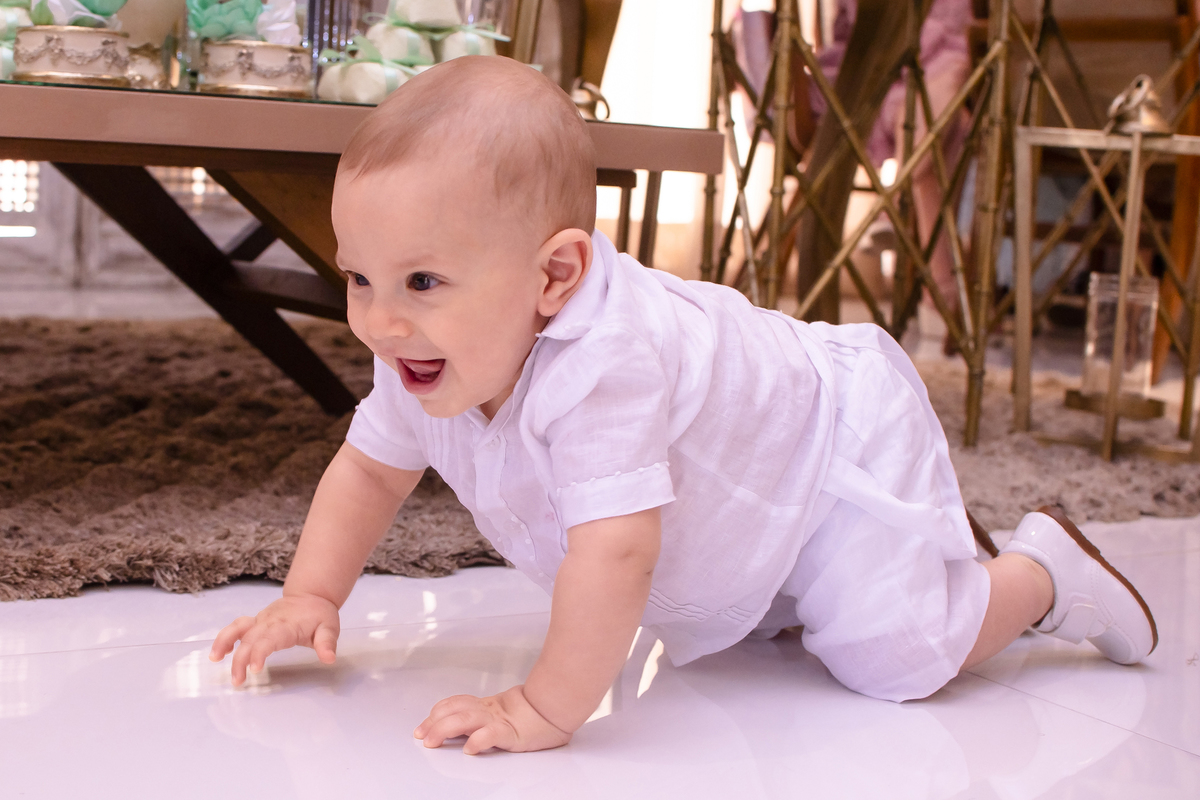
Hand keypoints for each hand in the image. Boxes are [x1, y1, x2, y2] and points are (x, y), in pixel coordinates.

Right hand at [208, 594, 339, 685]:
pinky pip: (236, 627)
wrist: (311, 596)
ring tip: (214, 659)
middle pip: (250, 639)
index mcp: (286, 625)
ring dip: (224, 643)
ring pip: (238, 630)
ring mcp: (260, 620)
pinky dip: (224, 638)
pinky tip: (217, 653)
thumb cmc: (320, 614)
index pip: (270, 639)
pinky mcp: (255, 622)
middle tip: (237, 681)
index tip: (254, 669)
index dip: (260, 652)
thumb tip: (329, 658)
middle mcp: (269, 622)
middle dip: (240, 660)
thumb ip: (327, 643)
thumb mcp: (330, 627)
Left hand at [414, 686, 571, 754]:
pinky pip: (491, 735)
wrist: (557, 708)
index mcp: (486, 706)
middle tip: (421, 735)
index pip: (454, 704)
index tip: (422, 727)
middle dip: (433, 724)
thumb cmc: (533, 715)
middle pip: (454, 711)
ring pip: (465, 720)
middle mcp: (488, 711)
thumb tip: (457, 729)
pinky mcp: (512, 733)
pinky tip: (469, 748)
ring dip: (445, 729)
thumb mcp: (501, 713)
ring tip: (432, 740)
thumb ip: (482, 718)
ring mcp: (499, 720)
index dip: (435, 714)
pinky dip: (478, 740)